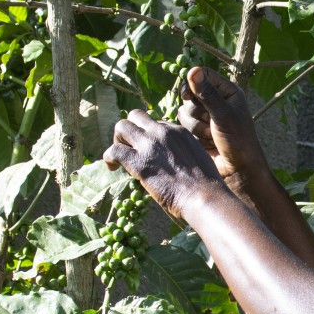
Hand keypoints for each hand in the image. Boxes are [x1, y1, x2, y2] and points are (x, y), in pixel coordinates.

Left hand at [103, 109, 226, 218]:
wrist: (203, 197)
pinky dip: (109, 157)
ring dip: (117, 140)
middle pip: (136, 116)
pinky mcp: (138, 162)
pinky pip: (113, 150)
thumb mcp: (197, 157)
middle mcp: (162, 132)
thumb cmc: (205, 185)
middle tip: (129, 148)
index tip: (147, 150)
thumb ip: (183, 151)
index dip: (148, 135)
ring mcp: (150, 145)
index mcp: (178, 131)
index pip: (155, 124)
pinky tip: (112, 167)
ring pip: (121, 126)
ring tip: (119, 156)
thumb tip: (174, 160)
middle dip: (129, 130)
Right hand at [178, 67, 267, 181]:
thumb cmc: (238, 140)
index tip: (186, 94)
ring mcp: (206, 115)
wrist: (237, 169)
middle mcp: (216, 101)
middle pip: (190, 94)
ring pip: (184, 110)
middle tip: (210, 122)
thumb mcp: (223, 115)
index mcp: (227, 92)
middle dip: (196, 110)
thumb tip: (193, 70)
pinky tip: (207, 143)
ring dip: (195, 125)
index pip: (203, 75)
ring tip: (211, 136)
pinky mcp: (198, 129)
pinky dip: (194, 134)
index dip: (192, 83)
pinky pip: (184, 125)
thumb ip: (207, 93)